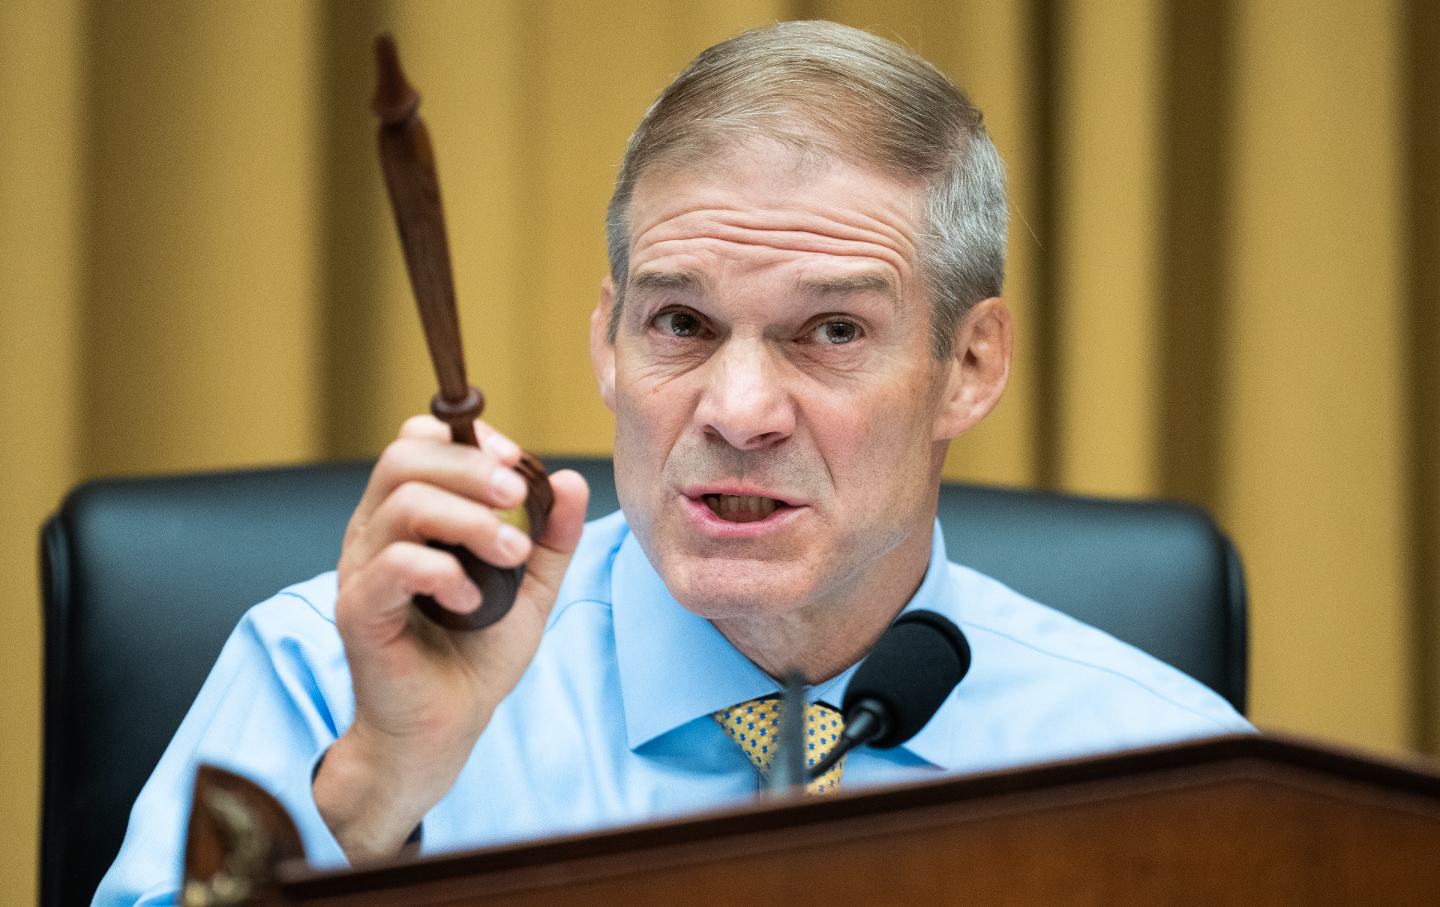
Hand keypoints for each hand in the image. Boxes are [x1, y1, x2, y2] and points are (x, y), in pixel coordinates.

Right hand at [313, 415, 588, 861]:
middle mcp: (374, 533)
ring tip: (511, 555)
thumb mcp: (530, 588)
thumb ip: (551, 537)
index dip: (468, 440)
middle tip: (518, 497)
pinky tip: (473, 598)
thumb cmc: (477, 656)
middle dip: (471, 467)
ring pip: (402, 505)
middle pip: (403, 458)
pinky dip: (443, 571)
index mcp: (407, 517)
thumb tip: (571, 479)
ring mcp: (360, 570)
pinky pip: (393, 566)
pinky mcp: (358, 612)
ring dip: (469, 520)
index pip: (416, 442)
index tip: (516, 464)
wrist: (445, 729)